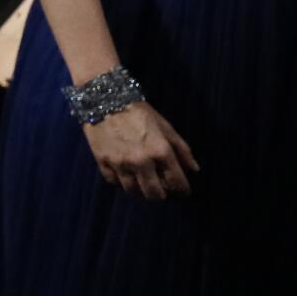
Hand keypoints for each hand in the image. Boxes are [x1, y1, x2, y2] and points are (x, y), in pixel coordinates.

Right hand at [81, 102, 199, 199]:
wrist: (105, 100)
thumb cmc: (139, 111)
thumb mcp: (165, 126)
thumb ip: (181, 149)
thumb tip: (194, 169)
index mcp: (160, 151)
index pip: (176, 181)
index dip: (182, 190)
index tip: (183, 192)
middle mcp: (141, 161)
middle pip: (154, 193)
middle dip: (161, 195)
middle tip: (162, 191)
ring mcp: (120, 163)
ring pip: (133, 191)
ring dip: (141, 191)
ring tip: (143, 186)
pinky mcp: (103, 162)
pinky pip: (113, 182)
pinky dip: (121, 182)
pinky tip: (125, 176)